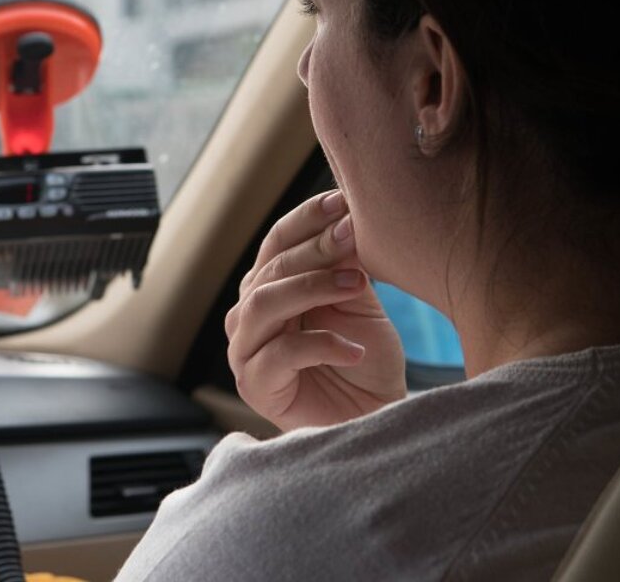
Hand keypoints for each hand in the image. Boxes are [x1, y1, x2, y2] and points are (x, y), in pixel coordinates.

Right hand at [225, 189, 406, 431]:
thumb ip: (343, 268)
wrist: (375, 418)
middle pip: (268, 270)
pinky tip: (357, 350)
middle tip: (354, 236)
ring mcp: (245, 351)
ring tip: (355, 284)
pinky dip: (323, 346)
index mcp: (267, 289)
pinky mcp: (255, 386)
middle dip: (314, 249)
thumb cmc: (364, 361)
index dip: (305, 219)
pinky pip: (281, 354)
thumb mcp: (358, 304)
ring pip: (264, 304)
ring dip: (312, 287)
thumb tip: (345, 221)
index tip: (342, 201)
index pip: (275, 243)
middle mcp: (248, 316)